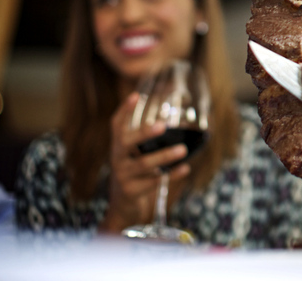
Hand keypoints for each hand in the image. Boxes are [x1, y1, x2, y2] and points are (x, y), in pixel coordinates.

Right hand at [100, 93, 190, 231]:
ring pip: (144, 163)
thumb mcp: (135, 155)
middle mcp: (116, 158)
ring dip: (165, 156)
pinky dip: (172, 174)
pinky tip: (185, 168)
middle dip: (144, 133)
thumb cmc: (135, 174)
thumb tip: (173, 124)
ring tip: (183, 150)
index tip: (136, 96)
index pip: (116, 125)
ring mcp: (122, 175)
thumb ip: (147, 142)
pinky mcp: (131, 191)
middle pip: (127, 141)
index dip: (124, 110)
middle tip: (162, 126)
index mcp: (118, 146)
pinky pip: (154, 181)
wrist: (123, 207)